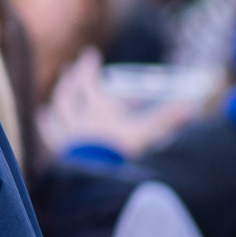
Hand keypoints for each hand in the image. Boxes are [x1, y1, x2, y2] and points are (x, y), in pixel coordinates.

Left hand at [40, 48, 199, 157]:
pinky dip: (47, 124)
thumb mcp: (150, 135)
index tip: (90, 54)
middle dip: (72, 80)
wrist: (100, 182)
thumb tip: (192, 106)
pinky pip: (50, 134)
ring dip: (57, 100)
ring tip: (56, 95)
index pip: (89, 81)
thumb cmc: (125, 154)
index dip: (89, 67)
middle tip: (71, 70)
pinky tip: (43, 119)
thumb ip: (169, 119)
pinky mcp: (61, 154)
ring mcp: (66, 137)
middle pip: (69, 94)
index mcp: (98, 109)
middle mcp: (77, 119)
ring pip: (57, 112)